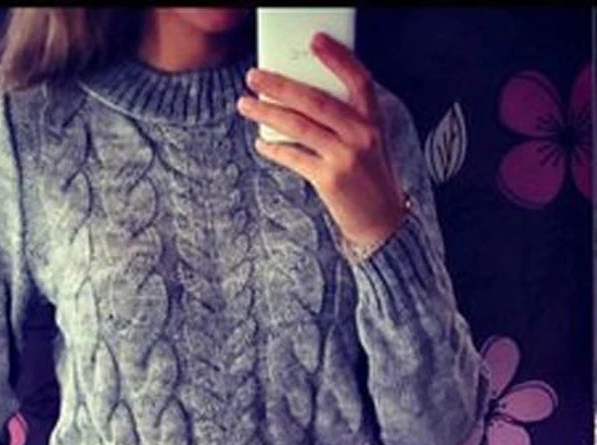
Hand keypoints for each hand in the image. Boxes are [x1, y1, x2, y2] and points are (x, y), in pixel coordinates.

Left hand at [236, 31, 406, 246]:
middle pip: (316, 100)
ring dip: (267, 113)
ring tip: (245, 105)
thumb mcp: (369, 144)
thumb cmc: (369, 179)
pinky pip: (295, 158)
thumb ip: (346, 122)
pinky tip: (261, 143)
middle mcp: (362, 135)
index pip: (358, 80)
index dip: (338, 58)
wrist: (380, 222)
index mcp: (374, 121)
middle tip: (255, 76)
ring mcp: (346, 157)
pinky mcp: (330, 180)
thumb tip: (302, 100)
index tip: (315, 41)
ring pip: (299, 126)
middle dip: (281, 85)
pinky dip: (275, 149)